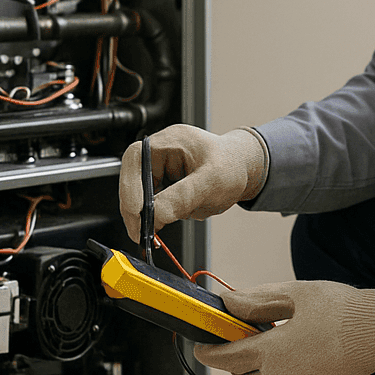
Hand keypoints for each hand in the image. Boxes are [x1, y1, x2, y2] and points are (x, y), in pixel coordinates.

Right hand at [117, 124, 266, 242]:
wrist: (244, 169)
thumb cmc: (232, 165)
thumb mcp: (212, 181)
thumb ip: (184, 197)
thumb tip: (157, 215)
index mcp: (169, 140)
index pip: (136, 160)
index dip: (130, 186)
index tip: (136, 212)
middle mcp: (160, 152)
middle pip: (132, 179)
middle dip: (136, 208)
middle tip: (141, 233)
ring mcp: (160, 168)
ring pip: (139, 194)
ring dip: (146, 213)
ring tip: (153, 232)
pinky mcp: (164, 184)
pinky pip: (152, 202)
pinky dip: (157, 215)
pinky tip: (165, 222)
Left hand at [194, 281, 374, 374]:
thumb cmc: (338, 308)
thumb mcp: (294, 295)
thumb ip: (255, 301)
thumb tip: (225, 302)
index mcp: (271, 351)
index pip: (226, 357)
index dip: (209, 351)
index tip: (199, 345)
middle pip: (243, 373)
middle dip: (238, 358)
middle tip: (244, 336)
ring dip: (264, 365)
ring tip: (281, 339)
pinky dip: (287, 373)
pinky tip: (304, 352)